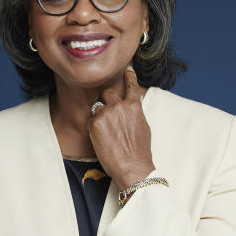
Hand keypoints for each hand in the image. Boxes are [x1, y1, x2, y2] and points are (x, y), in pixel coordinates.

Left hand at [87, 66, 155, 190]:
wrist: (132, 166)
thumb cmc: (140, 150)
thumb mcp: (143, 125)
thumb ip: (135, 111)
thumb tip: (131, 107)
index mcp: (134, 105)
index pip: (130, 84)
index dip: (128, 75)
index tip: (127, 69)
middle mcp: (119, 105)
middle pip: (107, 92)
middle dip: (107, 100)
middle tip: (110, 114)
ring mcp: (106, 113)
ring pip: (98, 107)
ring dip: (101, 115)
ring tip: (108, 132)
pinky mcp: (94, 123)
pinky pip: (92, 120)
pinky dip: (95, 127)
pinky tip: (103, 139)